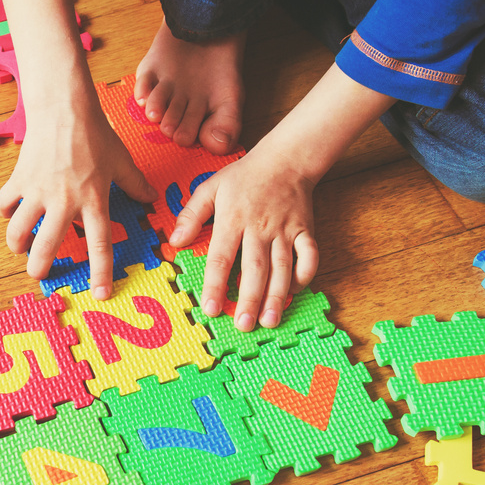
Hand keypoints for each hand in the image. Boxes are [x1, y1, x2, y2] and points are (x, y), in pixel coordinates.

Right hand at [0, 77, 155, 300]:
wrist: (64, 109)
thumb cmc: (95, 134)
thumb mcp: (121, 160)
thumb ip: (135, 184)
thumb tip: (151, 198)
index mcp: (93, 200)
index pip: (99, 244)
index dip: (100, 272)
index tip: (99, 294)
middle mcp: (64, 202)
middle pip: (47, 246)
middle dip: (40, 267)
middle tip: (39, 275)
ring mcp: (38, 192)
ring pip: (18, 231)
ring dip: (17, 245)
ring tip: (21, 250)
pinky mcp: (19, 180)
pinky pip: (6, 204)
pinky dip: (6, 212)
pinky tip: (12, 213)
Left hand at [134, 27, 244, 150]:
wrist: (211, 29)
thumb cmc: (223, 66)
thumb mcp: (233, 97)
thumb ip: (229, 124)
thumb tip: (218, 147)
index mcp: (195, 116)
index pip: (188, 135)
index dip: (188, 135)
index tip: (192, 133)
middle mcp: (176, 106)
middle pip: (169, 123)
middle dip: (171, 125)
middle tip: (172, 126)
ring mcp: (162, 89)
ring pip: (154, 106)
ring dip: (155, 110)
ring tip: (157, 113)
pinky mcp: (149, 72)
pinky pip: (141, 86)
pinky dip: (142, 92)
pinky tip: (145, 96)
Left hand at [168, 146, 319, 330]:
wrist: (286, 159)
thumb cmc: (244, 176)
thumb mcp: (210, 188)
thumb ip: (191, 215)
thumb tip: (175, 241)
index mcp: (233, 219)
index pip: (221, 258)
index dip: (216, 286)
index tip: (211, 309)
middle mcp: (259, 228)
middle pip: (255, 268)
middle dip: (249, 299)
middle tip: (243, 325)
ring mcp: (285, 230)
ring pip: (282, 267)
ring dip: (276, 296)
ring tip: (268, 321)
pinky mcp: (305, 230)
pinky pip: (309, 255)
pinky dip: (305, 274)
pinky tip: (295, 291)